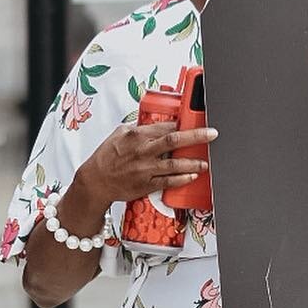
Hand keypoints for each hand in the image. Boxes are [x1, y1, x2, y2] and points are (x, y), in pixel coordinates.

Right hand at [86, 121, 215, 204]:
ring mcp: (145, 169)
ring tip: (206, 162)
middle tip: (212, 134)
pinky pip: (168, 182)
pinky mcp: (146, 185)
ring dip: (193, 162)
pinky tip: (192, 176)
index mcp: (136, 135)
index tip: (196, 122)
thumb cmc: (107, 156)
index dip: (184, 124)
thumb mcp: (119, 133)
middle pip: (174, 140)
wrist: (95, 181)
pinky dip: (182, 179)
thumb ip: (139, 128)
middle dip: (196, 136)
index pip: (166, 126)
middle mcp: (142, 151)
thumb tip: (157, 124)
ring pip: (174, 164)